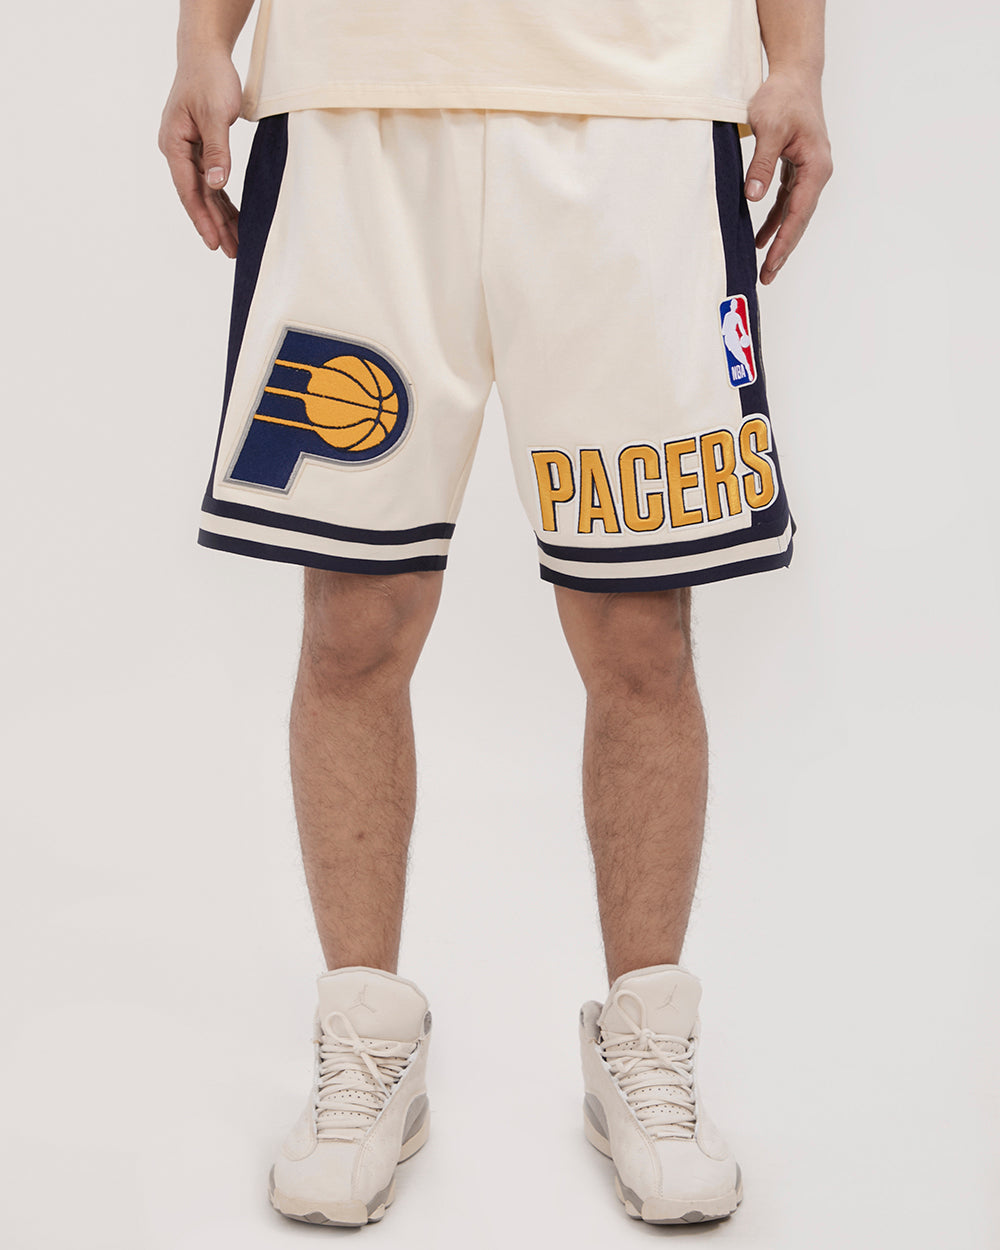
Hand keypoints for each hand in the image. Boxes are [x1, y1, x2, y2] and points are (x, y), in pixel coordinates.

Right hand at [158, 50, 242, 258]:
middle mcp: (177, 151)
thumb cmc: (209, 78)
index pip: (188, 190)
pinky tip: (233, 219)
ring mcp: (187, 151)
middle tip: (230, 252)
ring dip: (220, 218)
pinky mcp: (200, 149)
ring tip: (235, 244)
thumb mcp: (215, 114)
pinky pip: (211, 181)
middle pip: (196, 197)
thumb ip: (216, 151)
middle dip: (213, 226)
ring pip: (205, 193)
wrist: (205, 54)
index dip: (201, 218)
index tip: (213, 241)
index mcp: (173, 144)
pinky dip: (222, 201)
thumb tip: (215, 185)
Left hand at [743, 68, 832, 284]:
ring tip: (764, 267)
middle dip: (783, 250)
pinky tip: (760, 237)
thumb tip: (753, 197)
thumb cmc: (783, 97)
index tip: (770, 263)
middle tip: (767, 277)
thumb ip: (762, 164)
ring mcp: (809, 172)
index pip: (799, 213)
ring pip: (794, 214)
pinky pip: (787, 202)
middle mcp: (817, 173)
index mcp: (816, 167)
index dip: (784, 241)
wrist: (794, 74)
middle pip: (800, 220)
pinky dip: (775, 220)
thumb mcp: (769, 129)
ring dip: (779, 240)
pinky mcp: (797, 168)